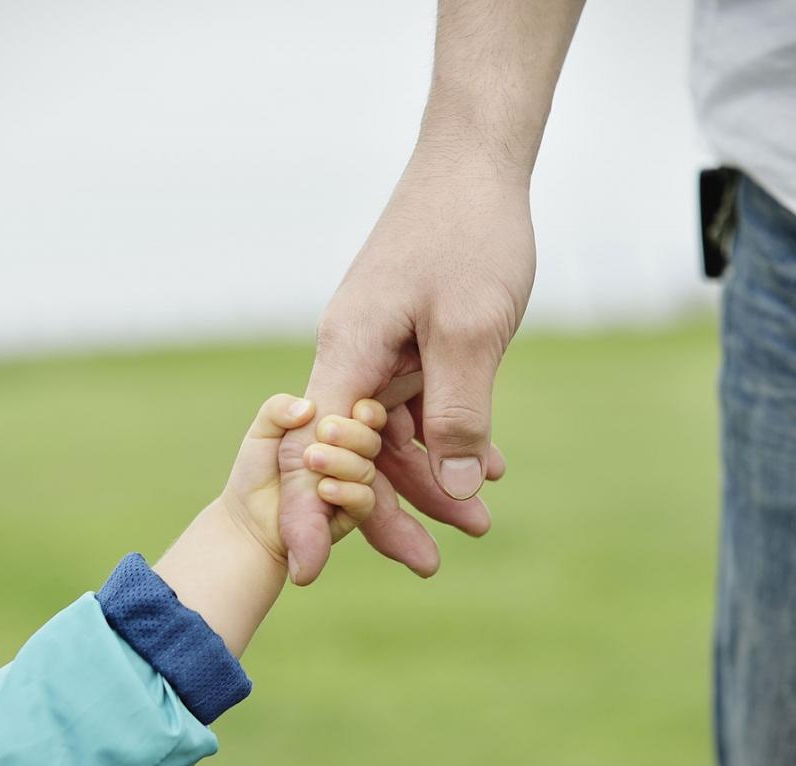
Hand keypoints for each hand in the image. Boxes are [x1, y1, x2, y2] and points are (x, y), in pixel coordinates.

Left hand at [222, 394, 387, 569]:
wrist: (248, 516)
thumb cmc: (257, 470)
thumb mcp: (263, 431)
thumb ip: (278, 408)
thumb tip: (309, 406)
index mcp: (336, 432)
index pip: (368, 415)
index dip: (368, 411)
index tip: (356, 410)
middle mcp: (349, 457)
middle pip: (370, 441)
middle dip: (352, 433)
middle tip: (323, 432)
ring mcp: (351, 486)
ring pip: (366, 469)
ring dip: (342, 461)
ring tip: (310, 459)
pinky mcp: (349, 514)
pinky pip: (364, 500)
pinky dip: (346, 491)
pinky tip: (323, 488)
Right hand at [279, 139, 530, 583]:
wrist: (476, 165)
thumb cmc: (469, 235)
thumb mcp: (470, 330)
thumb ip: (458, 413)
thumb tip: (451, 487)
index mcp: (347, 352)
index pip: (314, 451)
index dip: (310, 514)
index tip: (309, 570)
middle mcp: (351, 355)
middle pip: (354, 452)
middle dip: (388, 508)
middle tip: (430, 563)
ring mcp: (378, 348)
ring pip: (391, 434)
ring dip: (432, 475)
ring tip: (480, 516)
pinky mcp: (405, 342)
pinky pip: (416, 404)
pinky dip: (447, 434)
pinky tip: (486, 465)